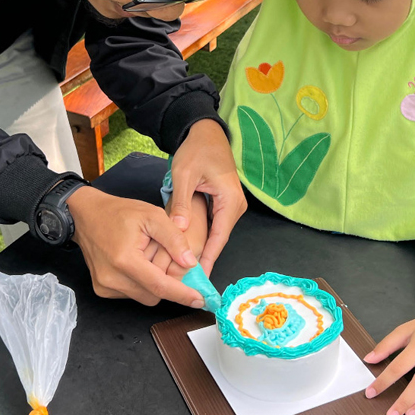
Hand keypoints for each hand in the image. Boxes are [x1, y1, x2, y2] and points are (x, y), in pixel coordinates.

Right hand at [68, 186, 204, 306]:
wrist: (87, 215)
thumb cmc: (118, 212)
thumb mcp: (152, 215)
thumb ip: (174, 239)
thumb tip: (190, 263)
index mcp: (125, 260)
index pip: (160, 286)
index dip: (182, 295)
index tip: (200, 301)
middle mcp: (112, 278)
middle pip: (154, 294)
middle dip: (167, 281)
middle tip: (164, 257)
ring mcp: (104, 286)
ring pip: (144, 296)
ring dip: (153, 282)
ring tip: (147, 256)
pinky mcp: (102, 289)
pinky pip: (131, 294)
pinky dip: (141, 283)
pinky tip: (137, 263)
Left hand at [168, 118, 245, 272]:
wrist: (206, 134)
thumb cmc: (197, 150)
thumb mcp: (185, 174)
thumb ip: (182, 202)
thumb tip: (179, 228)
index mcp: (230, 201)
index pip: (219, 238)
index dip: (209, 260)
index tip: (201, 280)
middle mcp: (235, 207)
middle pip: (218, 239)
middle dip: (203, 258)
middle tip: (186, 280)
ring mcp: (230, 206)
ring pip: (215, 234)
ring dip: (201, 249)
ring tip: (185, 270)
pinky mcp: (223, 204)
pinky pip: (213, 225)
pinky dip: (202, 237)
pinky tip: (187, 249)